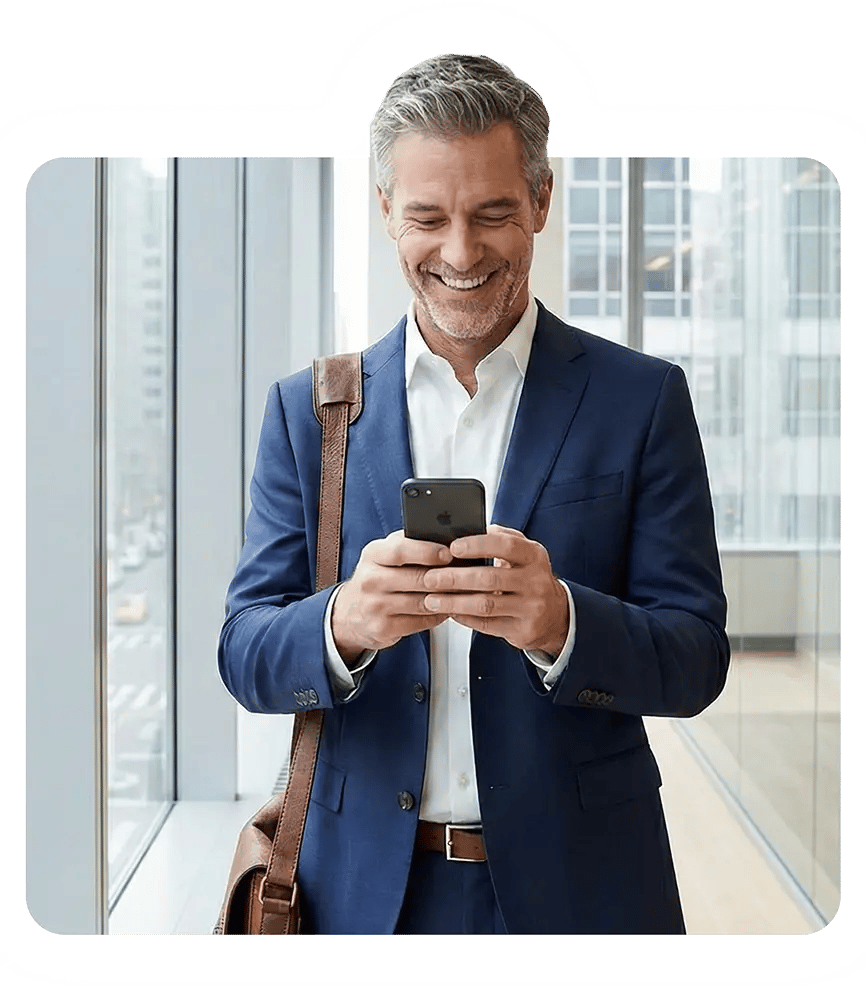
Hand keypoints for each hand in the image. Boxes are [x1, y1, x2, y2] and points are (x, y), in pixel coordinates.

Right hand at [331, 530, 451, 664]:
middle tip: (467, 575)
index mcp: (373, 555)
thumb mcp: (385, 555)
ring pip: (423, 602)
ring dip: (447, 598)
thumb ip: (410, 545)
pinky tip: (446, 608)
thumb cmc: (377, 578)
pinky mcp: (383, 628)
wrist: (350, 613)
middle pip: (417, 578)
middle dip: (446, 577)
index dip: (427, 552)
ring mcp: (375, 606)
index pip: (400, 550)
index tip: (448, 553)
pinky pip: (421, 622)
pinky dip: (438, 615)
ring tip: (463, 592)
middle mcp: (371, 580)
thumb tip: (448, 540)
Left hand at [421, 525, 568, 656]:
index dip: (478, 545)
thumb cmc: (530, 578)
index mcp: (534, 556)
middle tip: (430, 577)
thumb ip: (503, 537)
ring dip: (454, 602)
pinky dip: (464, 618)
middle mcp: (535, 581)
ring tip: (431, 599)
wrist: (554, 615)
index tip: (453, 547)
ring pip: (485, 604)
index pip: (506, 545)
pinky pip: (486, 625)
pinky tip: (449, 612)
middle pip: (489, 578)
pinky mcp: (522, 630)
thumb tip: (476, 526)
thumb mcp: (525, 553)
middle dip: (455, 578)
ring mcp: (530, 608)